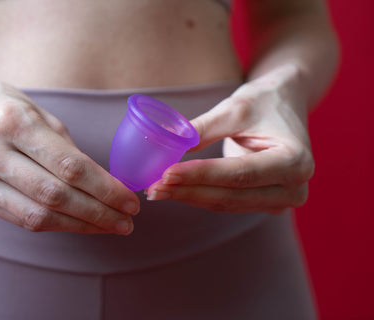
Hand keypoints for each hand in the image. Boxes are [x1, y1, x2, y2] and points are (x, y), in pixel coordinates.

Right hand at [0, 69, 138, 233]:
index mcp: (13, 122)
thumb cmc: (4, 106)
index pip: (70, 166)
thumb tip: (104, 183)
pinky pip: (22, 220)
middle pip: (56, 195)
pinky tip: (79, 224)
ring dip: (80, 226)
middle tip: (127, 222)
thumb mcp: (39, 113)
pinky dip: (56, 225)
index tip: (130, 202)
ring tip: (109, 227)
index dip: (105, 189)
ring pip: (38, 215)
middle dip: (98, 213)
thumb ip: (68, 149)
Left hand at [146, 66, 313, 213]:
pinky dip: (200, 195)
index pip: (239, 174)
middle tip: (153, 188)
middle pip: (231, 195)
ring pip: (226, 203)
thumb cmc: (265, 100)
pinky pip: (228, 202)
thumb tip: (166, 146)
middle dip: (188, 191)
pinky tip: (175, 190)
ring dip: (189, 197)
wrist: (286, 103)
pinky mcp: (266, 202)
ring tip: (157, 190)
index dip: (200, 175)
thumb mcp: (236, 108)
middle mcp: (293, 189)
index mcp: (295, 162)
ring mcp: (281, 200)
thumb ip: (203, 129)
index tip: (166, 173)